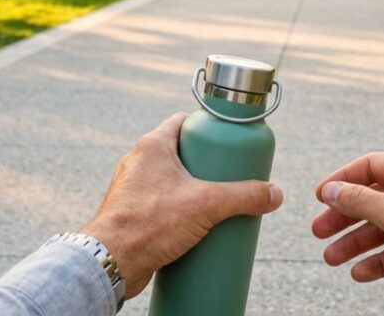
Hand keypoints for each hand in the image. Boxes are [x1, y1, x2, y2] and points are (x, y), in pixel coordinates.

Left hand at [83, 113, 283, 298]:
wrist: (109, 261)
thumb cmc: (147, 223)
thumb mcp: (206, 204)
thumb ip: (243, 196)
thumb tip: (274, 194)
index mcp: (152, 146)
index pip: (185, 122)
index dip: (209, 128)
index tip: (229, 141)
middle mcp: (139, 162)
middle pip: (182, 153)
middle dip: (207, 165)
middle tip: (230, 177)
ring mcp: (134, 188)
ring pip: (171, 180)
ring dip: (193, 189)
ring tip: (217, 203)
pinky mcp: (132, 213)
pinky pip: (161, 204)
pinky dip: (178, 210)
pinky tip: (194, 223)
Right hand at [312, 152, 383, 314]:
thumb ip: (359, 200)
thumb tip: (332, 190)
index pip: (371, 166)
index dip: (342, 180)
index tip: (320, 196)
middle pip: (373, 199)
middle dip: (345, 217)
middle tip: (320, 231)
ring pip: (383, 228)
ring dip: (356, 243)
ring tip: (332, 257)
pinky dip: (378, 261)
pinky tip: (361, 271)